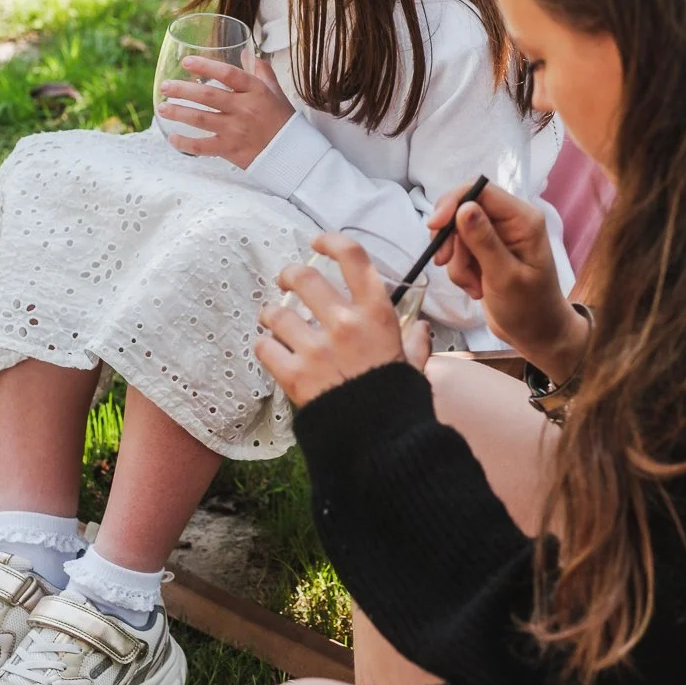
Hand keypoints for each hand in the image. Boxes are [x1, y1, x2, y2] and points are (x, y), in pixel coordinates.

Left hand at [158, 56, 292, 167]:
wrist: (292, 154)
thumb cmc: (282, 120)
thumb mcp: (275, 92)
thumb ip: (261, 71)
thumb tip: (245, 52)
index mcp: (255, 91)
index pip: (228, 74)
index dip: (205, 67)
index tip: (187, 62)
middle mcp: (244, 109)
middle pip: (208, 96)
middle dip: (182, 90)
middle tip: (165, 86)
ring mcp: (236, 130)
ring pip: (200, 119)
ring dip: (178, 112)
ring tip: (162, 108)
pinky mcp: (230, 150)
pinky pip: (202, 147)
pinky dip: (185, 143)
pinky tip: (172, 138)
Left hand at [256, 234, 428, 408]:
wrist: (380, 441)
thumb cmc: (397, 401)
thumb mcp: (413, 365)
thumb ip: (415, 344)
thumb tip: (421, 330)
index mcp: (377, 314)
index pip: (353, 258)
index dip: (332, 242)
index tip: (318, 242)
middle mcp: (346, 323)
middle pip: (304, 278)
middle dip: (289, 275)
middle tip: (286, 280)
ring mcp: (318, 348)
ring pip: (277, 314)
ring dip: (270, 314)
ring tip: (271, 319)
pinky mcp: (295, 374)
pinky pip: (265, 347)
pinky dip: (264, 346)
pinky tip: (270, 349)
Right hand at [429, 181, 584, 380]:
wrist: (536, 335)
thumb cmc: (529, 308)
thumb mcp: (504, 276)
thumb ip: (483, 241)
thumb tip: (463, 207)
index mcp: (523, 218)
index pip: (480, 190)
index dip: (453, 203)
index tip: (434, 227)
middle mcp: (510, 221)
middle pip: (463, 210)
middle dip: (452, 240)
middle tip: (446, 262)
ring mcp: (496, 236)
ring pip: (457, 234)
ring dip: (457, 263)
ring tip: (474, 286)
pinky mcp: (485, 252)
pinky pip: (459, 251)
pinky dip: (461, 271)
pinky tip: (476, 289)